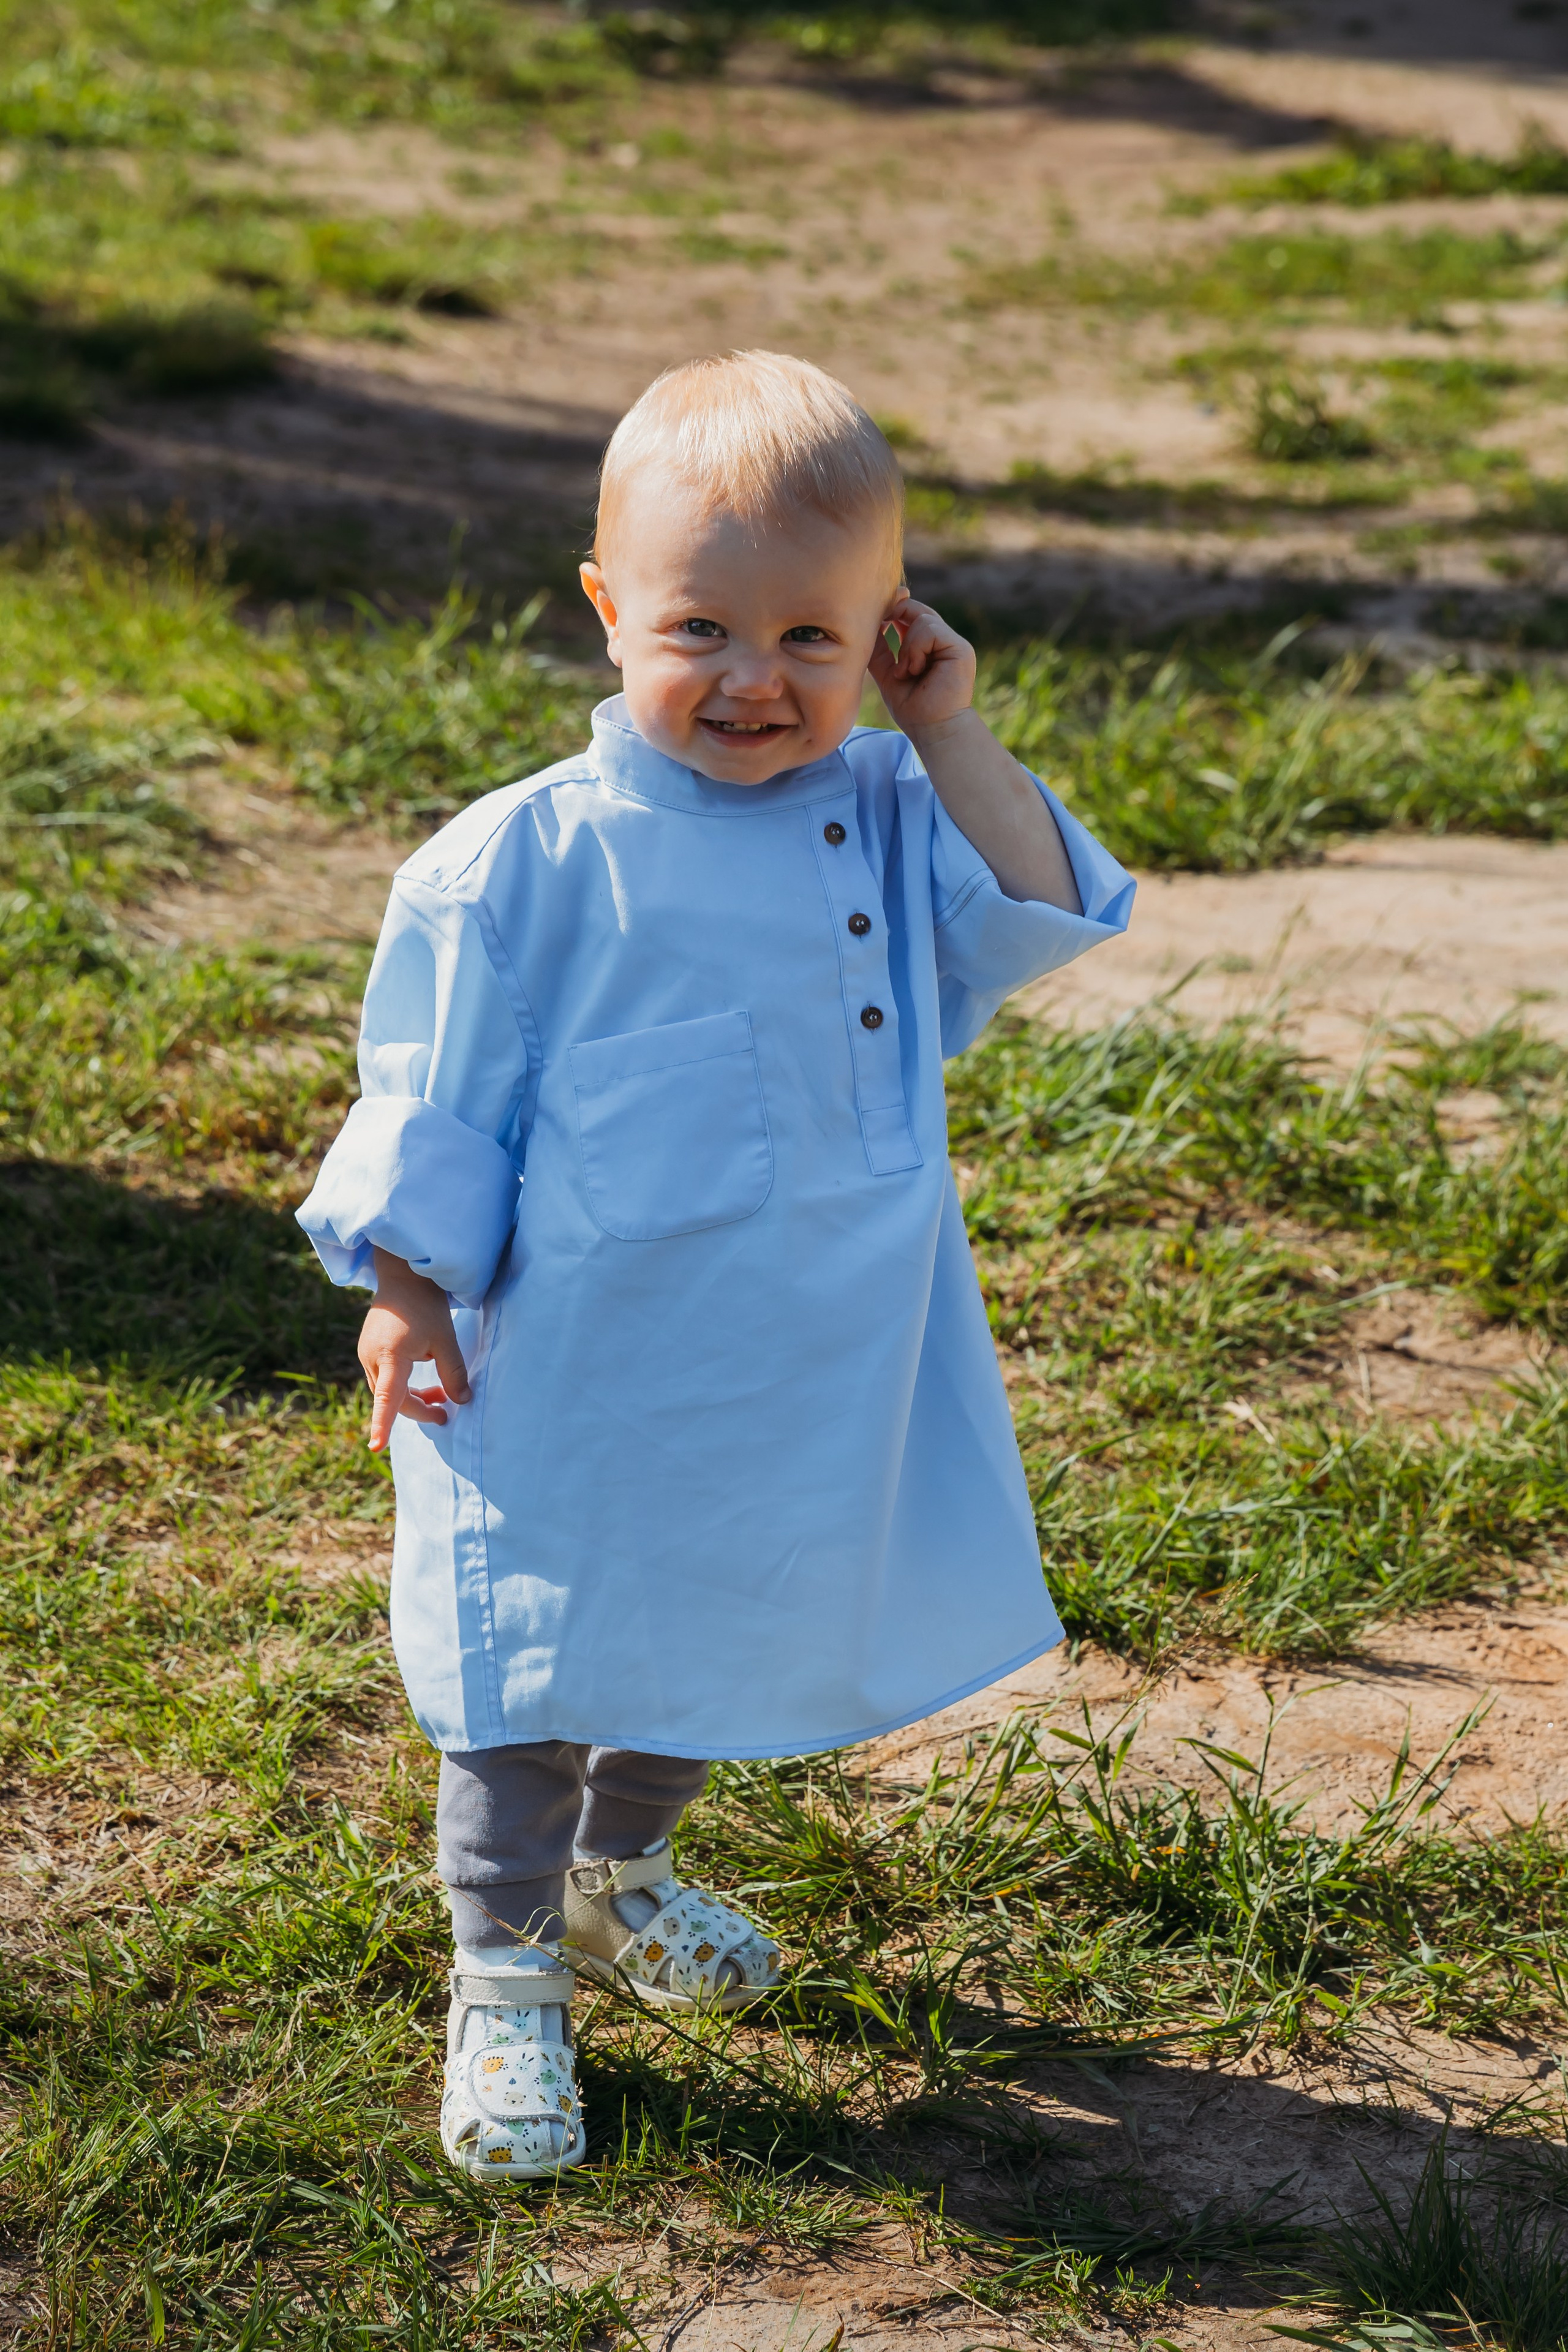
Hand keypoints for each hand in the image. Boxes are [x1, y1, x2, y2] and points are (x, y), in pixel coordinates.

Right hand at [358, 1247, 471, 1452]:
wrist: (403, 1276)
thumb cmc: (425, 1305)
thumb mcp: (445, 1339)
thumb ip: (453, 1372)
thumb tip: (462, 1401)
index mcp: (390, 1356)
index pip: (387, 1399)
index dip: (382, 1425)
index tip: (376, 1447)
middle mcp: (372, 1359)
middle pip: (392, 1400)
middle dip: (419, 1411)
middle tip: (445, 1415)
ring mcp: (367, 1355)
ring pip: (388, 1392)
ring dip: (412, 1399)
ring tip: (439, 1398)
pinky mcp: (368, 1351)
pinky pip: (385, 1380)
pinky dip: (403, 1387)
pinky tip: (424, 1384)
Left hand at [866, 593, 976, 739]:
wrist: (932, 730)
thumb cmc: (912, 708)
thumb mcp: (888, 674)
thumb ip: (880, 649)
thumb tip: (868, 624)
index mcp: (930, 647)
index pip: (913, 615)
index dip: (896, 608)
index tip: (880, 616)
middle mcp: (945, 642)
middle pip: (919, 610)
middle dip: (897, 614)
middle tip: (882, 627)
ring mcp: (955, 644)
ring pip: (923, 619)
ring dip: (907, 646)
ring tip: (906, 672)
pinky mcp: (961, 649)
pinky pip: (931, 630)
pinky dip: (915, 649)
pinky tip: (916, 670)